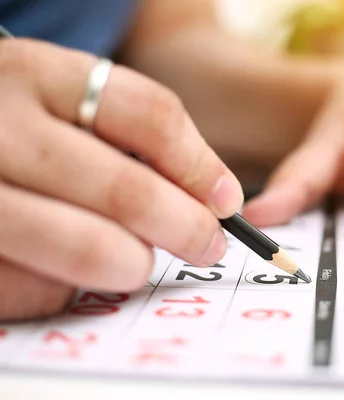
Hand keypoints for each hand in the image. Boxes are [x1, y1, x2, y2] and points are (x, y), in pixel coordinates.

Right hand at [0, 39, 243, 320]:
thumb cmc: (18, 128)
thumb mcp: (61, 100)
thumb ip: (131, 134)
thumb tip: (216, 199)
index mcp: (37, 75)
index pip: (149, 115)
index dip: (200, 166)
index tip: (226, 202)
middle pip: (127, 190)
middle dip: (186, 229)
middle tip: (207, 245)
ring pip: (89, 248)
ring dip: (133, 263)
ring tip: (137, 261)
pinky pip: (39, 290)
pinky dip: (70, 288)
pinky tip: (66, 268)